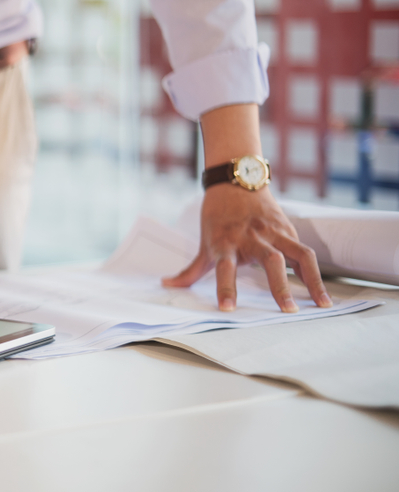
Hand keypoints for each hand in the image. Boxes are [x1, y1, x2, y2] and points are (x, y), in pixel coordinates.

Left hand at [163, 185, 331, 311]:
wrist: (236, 181)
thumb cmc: (218, 217)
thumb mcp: (204, 242)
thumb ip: (191, 269)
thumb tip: (167, 285)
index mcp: (226, 242)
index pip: (224, 268)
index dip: (226, 288)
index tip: (227, 309)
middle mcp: (252, 237)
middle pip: (270, 260)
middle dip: (279, 285)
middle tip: (288, 310)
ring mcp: (274, 232)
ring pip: (298, 254)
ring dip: (311, 280)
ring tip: (321, 304)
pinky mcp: (289, 229)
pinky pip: (306, 252)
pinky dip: (316, 273)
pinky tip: (323, 293)